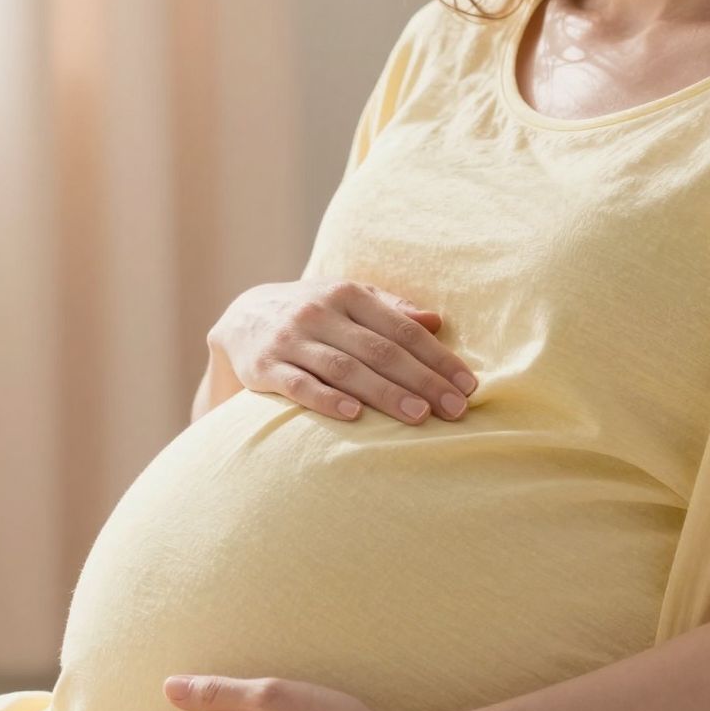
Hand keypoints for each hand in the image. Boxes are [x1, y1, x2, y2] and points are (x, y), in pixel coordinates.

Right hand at [210, 279, 478, 426]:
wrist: (240, 319)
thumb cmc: (312, 314)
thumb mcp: (347, 299)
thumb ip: (391, 309)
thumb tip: (437, 322)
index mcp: (347, 294)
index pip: (401, 328)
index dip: (437, 358)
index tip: (468, 386)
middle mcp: (319, 312)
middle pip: (379, 350)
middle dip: (421, 380)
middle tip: (455, 409)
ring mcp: (291, 340)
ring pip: (345, 368)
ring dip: (385, 393)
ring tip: (419, 416)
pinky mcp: (264, 367)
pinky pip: (299, 386)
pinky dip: (327, 400)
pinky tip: (355, 415)